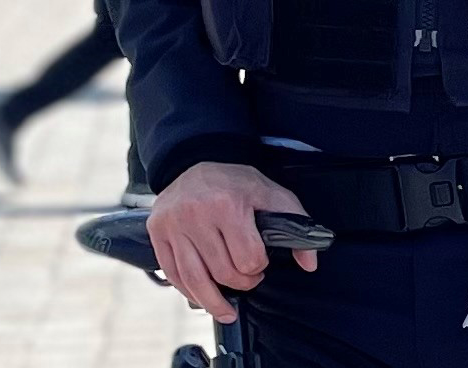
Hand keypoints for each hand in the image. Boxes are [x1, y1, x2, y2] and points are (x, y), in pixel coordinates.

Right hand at [144, 162, 317, 324]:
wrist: (196, 159)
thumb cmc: (236, 182)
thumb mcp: (272, 195)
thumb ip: (296, 225)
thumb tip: (309, 264)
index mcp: (228, 205)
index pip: (248, 259)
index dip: (258, 267)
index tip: (259, 261)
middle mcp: (197, 215)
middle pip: (223, 273)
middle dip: (241, 282)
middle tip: (246, 276)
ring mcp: (174, 226)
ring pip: (195, 280)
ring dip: (213, 302)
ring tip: (226, 309)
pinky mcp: (158, 233)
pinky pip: (173, 275)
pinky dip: (188, 292)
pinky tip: (202, 297)